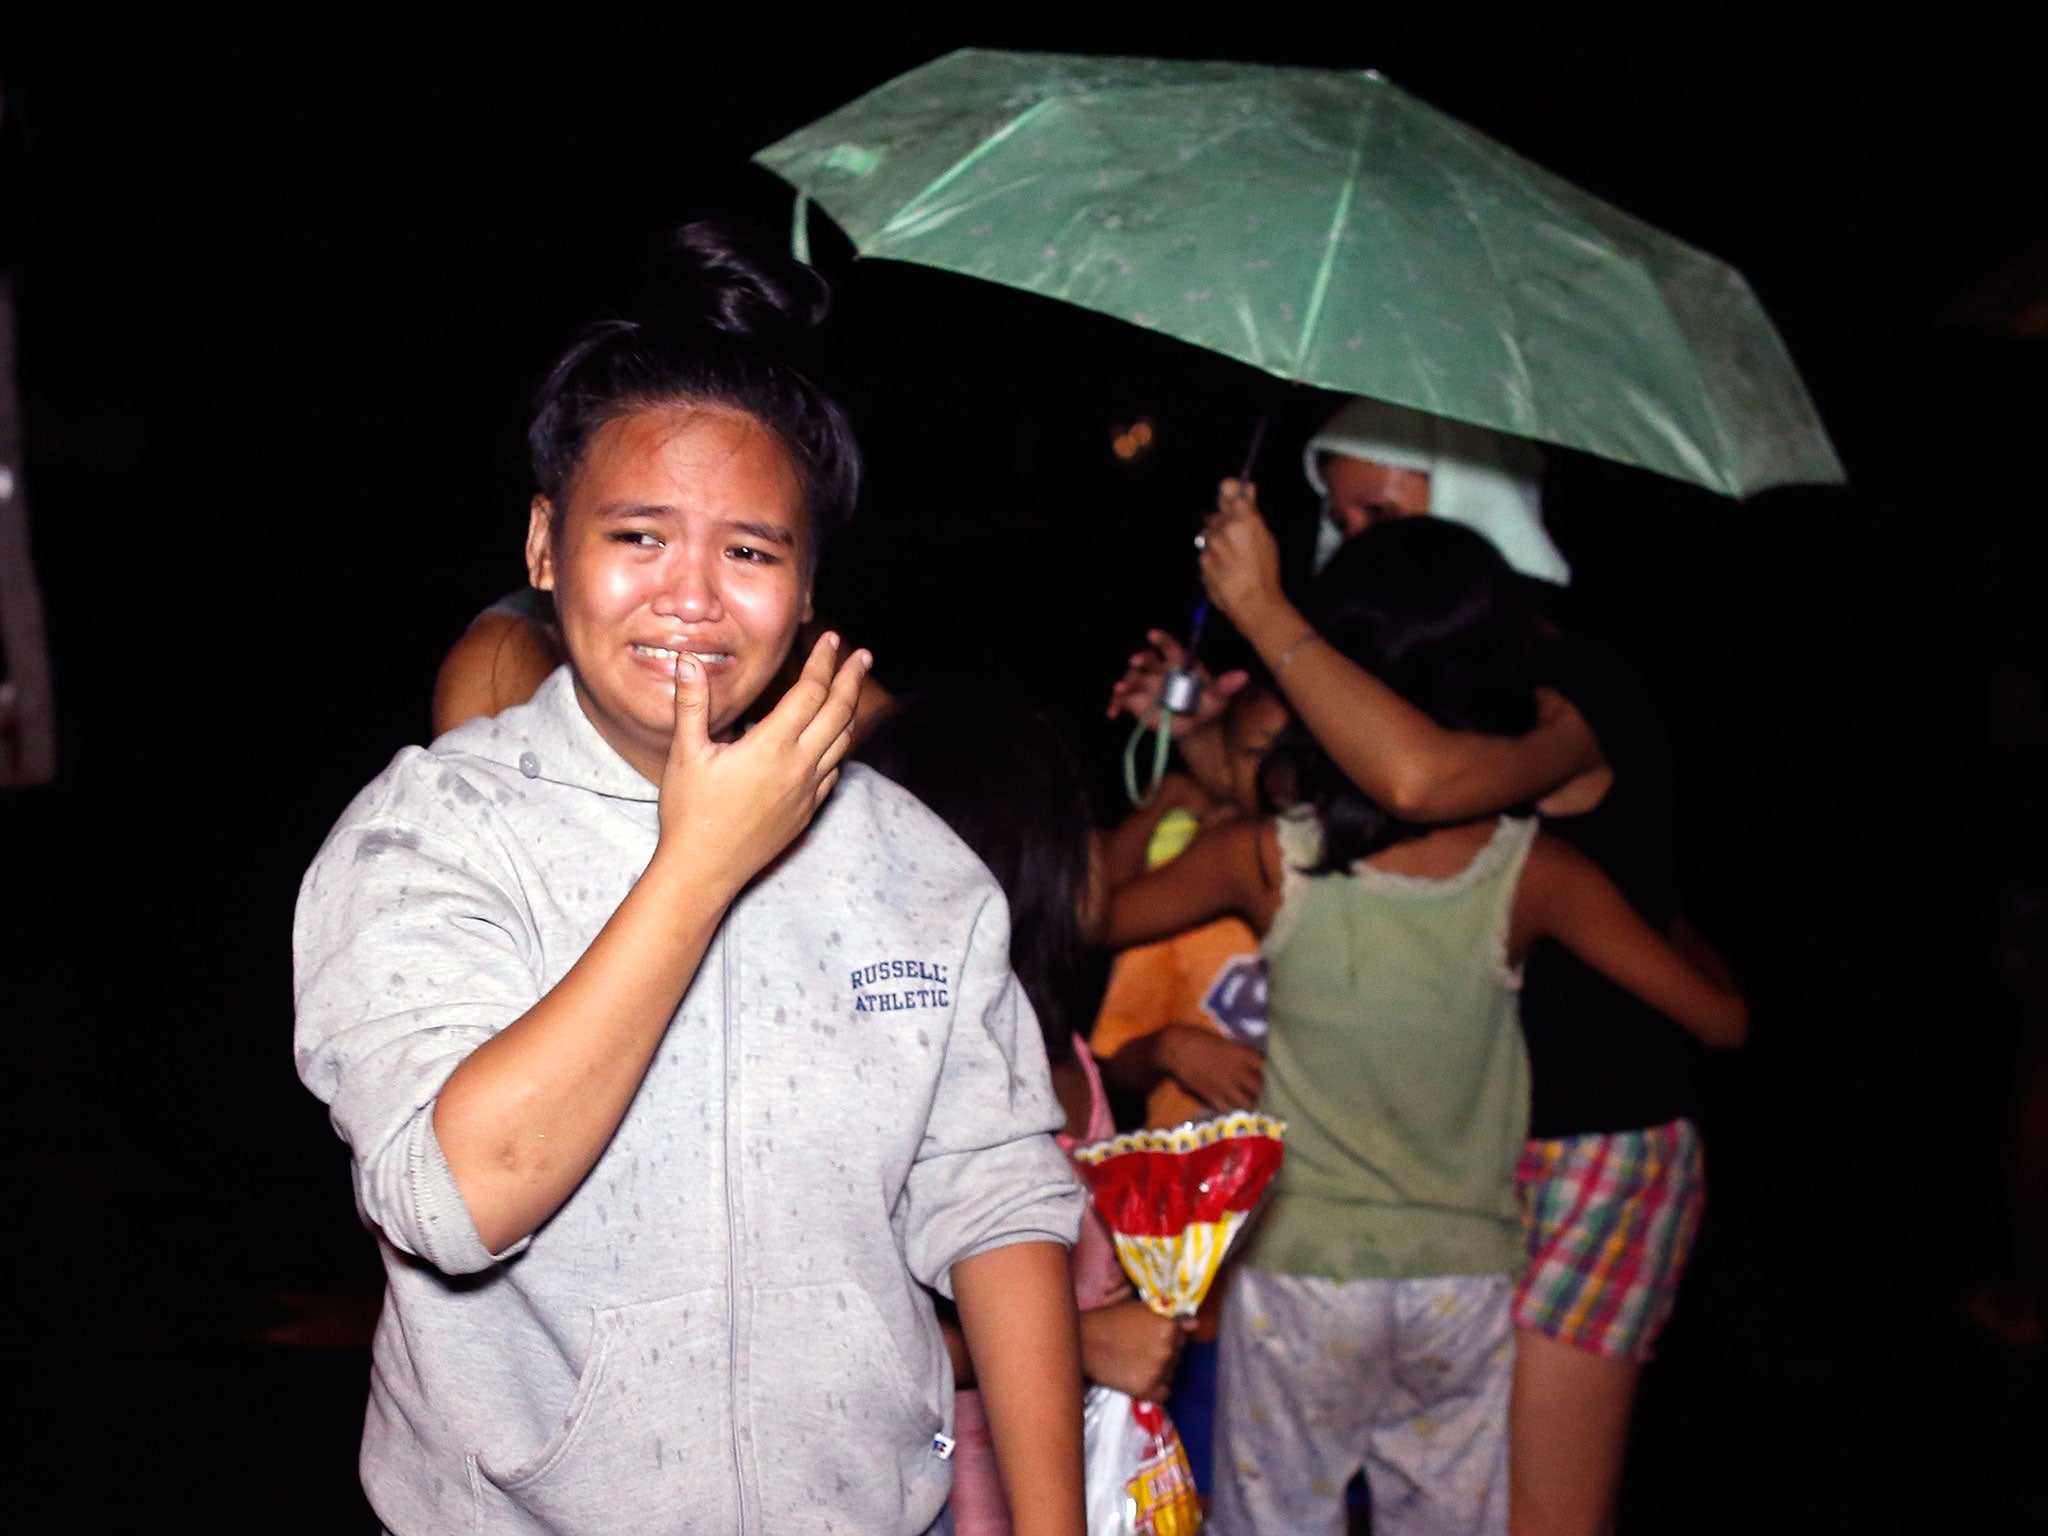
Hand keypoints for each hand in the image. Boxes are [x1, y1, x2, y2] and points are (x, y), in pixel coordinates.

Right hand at [655, 632, 868, 897]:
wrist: (704, 871)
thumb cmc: (689, 812)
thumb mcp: (685, 754)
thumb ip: (692, 704)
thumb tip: (688, 660)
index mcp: (772, 746)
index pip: (810, 692)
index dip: (823, 662)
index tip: (831, 640)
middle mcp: (799, 766)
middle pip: (839, 712)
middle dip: (851, 679)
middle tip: (862, 655)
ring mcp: (808, 791)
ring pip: (843, 742)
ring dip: (851, 711)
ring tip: (852, 690)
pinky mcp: (807, 812)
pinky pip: (834, 772)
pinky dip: (839, 748)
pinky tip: (834, 741)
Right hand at [1079, 1289, 1194, 1401]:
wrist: (1083, 1342)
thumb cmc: (1109, 1319)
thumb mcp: (1139, 1309)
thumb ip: (1168, 1317)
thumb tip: (1195, 1324)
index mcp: (1168, 1327)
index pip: (1182, 1336)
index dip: (1168, 1335)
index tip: (1152, 1337)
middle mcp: (1168, 1350)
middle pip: (1177, 1355)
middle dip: (1164, 1352)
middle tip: (1142, 1349)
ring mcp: (1158, 1371)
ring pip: (1171, 1373)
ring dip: (1160, 1370)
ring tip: (1137, 1363)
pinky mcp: (1147, 1390)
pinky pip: (1164, 1392)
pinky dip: (1155, 1388)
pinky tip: (1139, 1378)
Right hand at [1105, 629, 1249, 735]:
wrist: (1193, 725)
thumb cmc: (1205, 705)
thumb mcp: (1217, 697)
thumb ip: (1225, 686)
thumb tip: (1243, 676)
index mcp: (1178, 663)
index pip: (1169, 647)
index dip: (1161, 640)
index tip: (1152, 635)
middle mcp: (1158, 669)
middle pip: (1146, 660)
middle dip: (1140, 659)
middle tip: (1135, 661)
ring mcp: (1144, 684)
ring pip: (1131, 678)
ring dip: (1124, 682)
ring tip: (1121, 690)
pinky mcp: (1134, 701)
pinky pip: (1122, 700)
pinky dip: (1115, 705)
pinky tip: (1112, 714)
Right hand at [1158, 1025, 1263, 1112]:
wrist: (1176, 1049)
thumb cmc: (1197, 1038)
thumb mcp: (1222, 1040)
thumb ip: (1236, 1052)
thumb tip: (1245, 1059)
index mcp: (1241, 1055)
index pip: (1264, 1066)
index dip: (1265, 1069)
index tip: (1263, 1071)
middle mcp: (1238, 1073)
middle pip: (1259, 1087)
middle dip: (1260, 1089)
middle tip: (1257, 1090)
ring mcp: (1226, 1087)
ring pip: (1248, 1103)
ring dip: (1249, 1103)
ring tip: (1248, 1102)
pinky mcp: (1213, 1097)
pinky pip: (1228, 1109)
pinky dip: (1230, 1108)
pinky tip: (1230, 1106)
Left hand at [1198, 479, 1285, 631]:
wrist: (1253, 604)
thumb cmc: (1266, 572)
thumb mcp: (1266, 538)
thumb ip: (1252, 512)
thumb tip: (1247, 487)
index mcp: (1243, 519)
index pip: (1227, 488)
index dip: (1229, 490)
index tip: (1231, 494)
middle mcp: (1223, 528)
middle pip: (1217, 514)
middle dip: (1224, 522)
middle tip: (1238, 539)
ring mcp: (1210, 545)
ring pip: (1209, 535)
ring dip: (1218, 542)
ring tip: (1234, 559)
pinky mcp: (1202, 562)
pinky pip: (1206, 554)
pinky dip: (1213, 559)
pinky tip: (1227, 570)